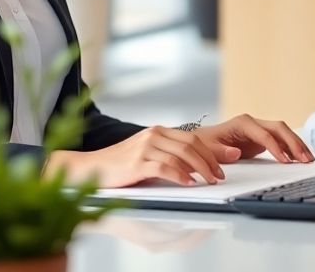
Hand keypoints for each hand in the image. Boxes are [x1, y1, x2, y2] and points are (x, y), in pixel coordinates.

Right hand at [44, 126, 226, 187]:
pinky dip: (180, 175)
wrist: (89, 169)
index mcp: (157, 132)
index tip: (225, 163)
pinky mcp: (136, 162)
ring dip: (200, 169)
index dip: (211, 151)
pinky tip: (188, 183)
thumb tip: (194, 167)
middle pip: (191, 145)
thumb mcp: (147, 155)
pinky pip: (164, 167)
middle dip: (210, 161)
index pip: (192, 138)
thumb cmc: (119, 166)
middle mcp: (153, 135)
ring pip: (181, 155)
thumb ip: (168, 156)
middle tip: (220, 176)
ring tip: (209, 181)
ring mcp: (144, 147)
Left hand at [193, 113, 314, 163]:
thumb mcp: (209, 149)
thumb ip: (221, 152)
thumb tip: (236, 152)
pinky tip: (300, 158)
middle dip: (293, 143)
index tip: (285, 160)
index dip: (276, 147)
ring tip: (309, 159)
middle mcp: (253, 123)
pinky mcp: (262, 138)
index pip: (264, 134)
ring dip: (297, 145)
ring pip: (283, 133)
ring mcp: (259, 129)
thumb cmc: (206, 143)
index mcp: (242, 123)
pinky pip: (281, 140)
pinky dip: (292, 148)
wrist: (204, 141)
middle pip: (279, 128)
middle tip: (305, 159)